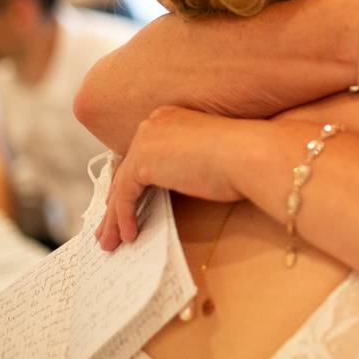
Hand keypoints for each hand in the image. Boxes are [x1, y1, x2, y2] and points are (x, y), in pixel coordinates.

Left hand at [95, 106, 250, 250]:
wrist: (249, 154)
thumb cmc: (243, 157)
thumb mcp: (210, 157)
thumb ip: (187, 164)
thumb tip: (179, 183)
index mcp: (171, 117)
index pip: (143, 154)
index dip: (131, 181)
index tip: (123, 203)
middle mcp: (155, 123)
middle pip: (127, 169)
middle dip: (116, 201)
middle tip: (108, 226)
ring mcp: (146, 140)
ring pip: (122, 185)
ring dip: (114, 217)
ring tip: (110, 242)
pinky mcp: (143, 161)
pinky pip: (124, 195)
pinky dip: (123, 217)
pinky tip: (129, 235)